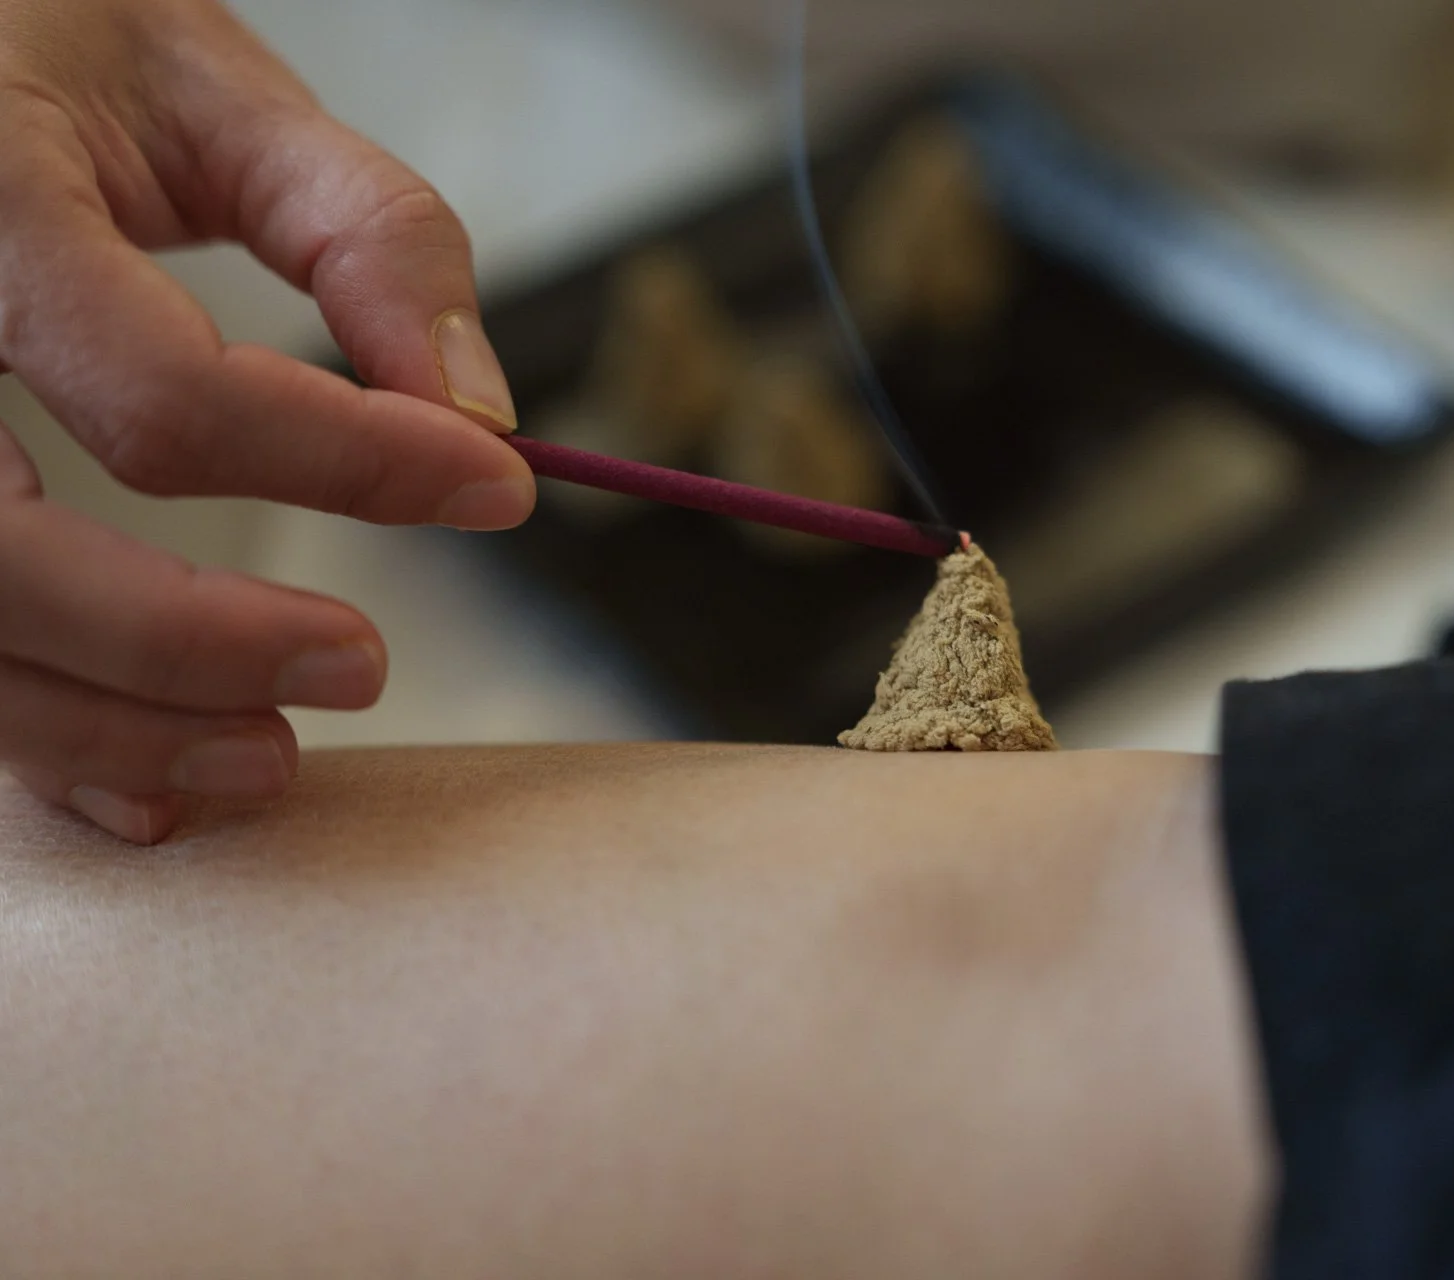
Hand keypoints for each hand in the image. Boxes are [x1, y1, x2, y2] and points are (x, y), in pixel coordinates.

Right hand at [0, 0, 536, 842]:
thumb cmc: (54, 45)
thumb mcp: (220, 92)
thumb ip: (369, 234)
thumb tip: (478, 414)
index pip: (166, 398)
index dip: (349, 467)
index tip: (498, 487)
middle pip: (6, 562)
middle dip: (195, 645)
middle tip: (364, 667)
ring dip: (111, 731)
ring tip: (273, 758)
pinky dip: (39, 737)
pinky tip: (147, 778)